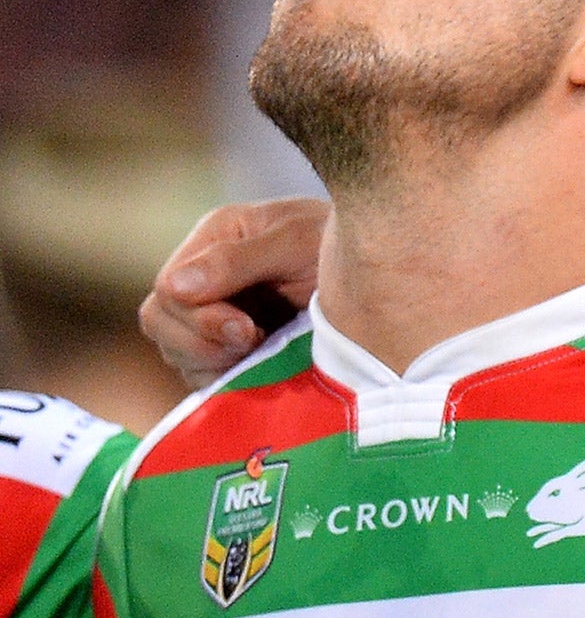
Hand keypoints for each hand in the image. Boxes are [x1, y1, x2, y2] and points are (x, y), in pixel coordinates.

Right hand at [139, 199, 328, 386]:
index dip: (198, 318)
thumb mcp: (296, 242)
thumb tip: (173, 286)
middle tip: (255, 341)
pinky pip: (203, 374)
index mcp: (215, 239)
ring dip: (213, 361)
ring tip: (262, 351)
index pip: (169, 290)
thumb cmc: (342, 246)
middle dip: (202, 342)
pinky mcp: (232, 348)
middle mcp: (207, 276)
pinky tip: (261, 368)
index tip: (246, 330)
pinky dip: (225, 378)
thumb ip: (238, 261)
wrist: (389, 274)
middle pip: (162, 323)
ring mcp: (216, 314)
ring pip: (178, 352)